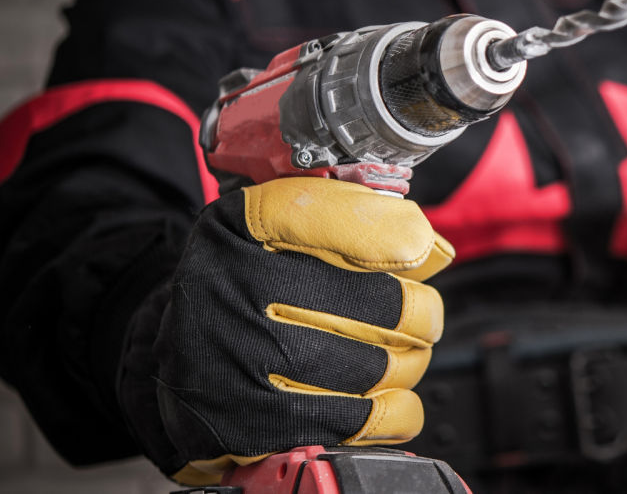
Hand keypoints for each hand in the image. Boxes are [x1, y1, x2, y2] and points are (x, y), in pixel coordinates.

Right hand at [127, 178, 453, 484]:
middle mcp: (228, 290)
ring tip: (392, 355)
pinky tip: (383, 396)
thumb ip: (358, 222)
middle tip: (415, 316)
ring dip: (405, 363)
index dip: (390, 233)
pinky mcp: (250, 425)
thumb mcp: (285, 234)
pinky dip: (393, 409)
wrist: (178, 361)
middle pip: (381, 303)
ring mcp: (235, 362)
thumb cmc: (247, 291)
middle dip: (418, 313)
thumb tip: (432, 250)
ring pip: (380, 366)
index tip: (419, 247)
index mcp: (238, 230)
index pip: (328, 216)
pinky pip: (363, 420)